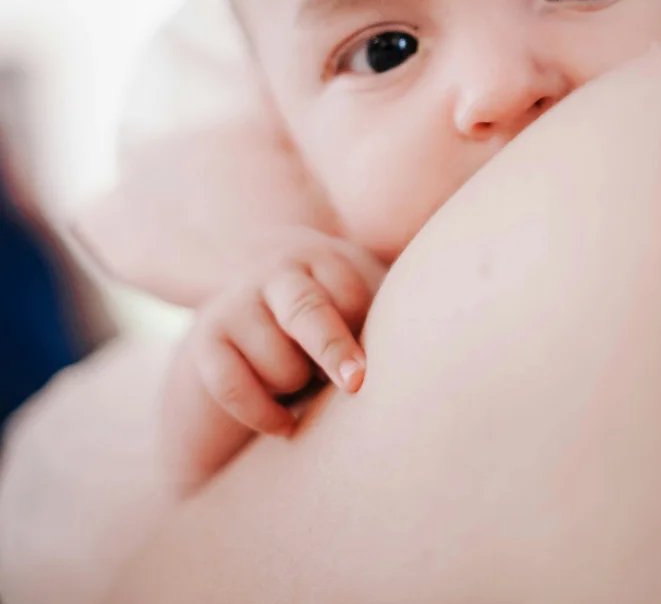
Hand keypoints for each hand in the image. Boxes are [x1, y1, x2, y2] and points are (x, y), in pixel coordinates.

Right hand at [185, 227, 386, 436]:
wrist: (256, 307)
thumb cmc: (331, 317)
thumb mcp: (362, 304)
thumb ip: (389, 317)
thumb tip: (432, 352)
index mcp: (321, 259)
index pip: (348, 291)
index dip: (362, 322)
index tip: (379, 349)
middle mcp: (275, 274)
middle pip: (306, 310)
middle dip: (331, 348)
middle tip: (355, 382)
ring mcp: (235, 304)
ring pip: (276, 361)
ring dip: (296, 383)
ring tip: (306, 382)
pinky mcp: (206, 341)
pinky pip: (232, 385)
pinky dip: (262, 413)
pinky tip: (287, 425)